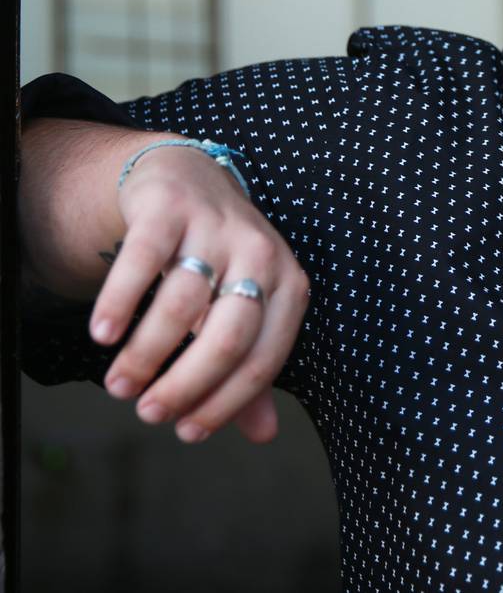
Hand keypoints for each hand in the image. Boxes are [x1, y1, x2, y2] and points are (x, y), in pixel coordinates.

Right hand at [90, 143, 308, 442]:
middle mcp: (262, 254)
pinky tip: (102, 336)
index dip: (224, 403)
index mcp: (290, 286)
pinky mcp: (171, 206)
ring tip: (118, 386)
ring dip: (144, 355)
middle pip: (227, 338)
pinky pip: (143, 261)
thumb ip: (250, 367)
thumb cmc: (222, 260)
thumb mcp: (245, 308)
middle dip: (184, 386)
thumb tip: (264, 434)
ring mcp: (217, 227)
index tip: (185, 433)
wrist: (190, 178)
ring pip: (182, 305)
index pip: (263, 360)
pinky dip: (120, 302)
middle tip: (146, 413)